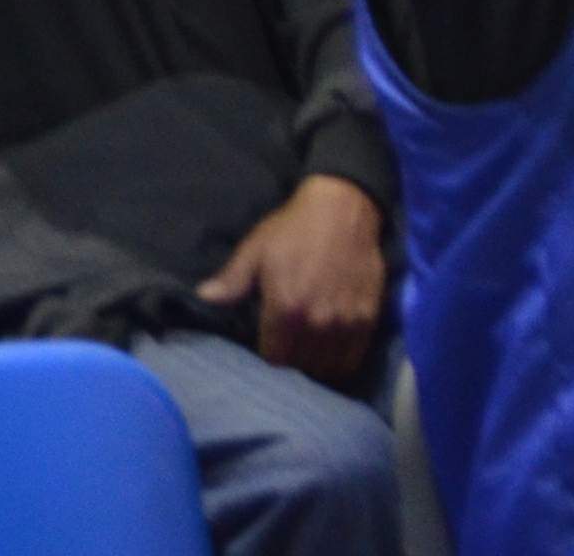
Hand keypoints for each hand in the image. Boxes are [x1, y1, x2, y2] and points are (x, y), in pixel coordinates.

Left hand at [199, 176, 386, 385]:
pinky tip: (333, 345)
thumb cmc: (293, 228)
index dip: (270, 351)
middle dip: (293, 358)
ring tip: (312, 347)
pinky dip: (341, 358)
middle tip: (292, 342)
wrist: (343, 207)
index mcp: (286, 308)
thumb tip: (204, 297)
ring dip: (317, 362)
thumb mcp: (256, 250)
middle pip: (301, 365)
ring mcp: (345, 321)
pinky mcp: (368, 317)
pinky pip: (353, 357)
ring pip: (327, 366)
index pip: (274, 359)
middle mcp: (316, 321)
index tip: (271, 340)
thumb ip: (231, 280)